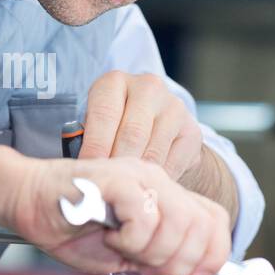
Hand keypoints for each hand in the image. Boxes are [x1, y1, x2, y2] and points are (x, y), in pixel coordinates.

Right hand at [3, 156, 231, 274]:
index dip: (215, 255)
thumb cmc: (67, 226)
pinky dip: (131, 240)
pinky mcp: (118, 179)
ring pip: (179, 224)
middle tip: (146, 266)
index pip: (214, 219)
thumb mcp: (124, 252)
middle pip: (202, 226)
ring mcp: (139, 176)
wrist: (25, 200)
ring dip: (153, 252)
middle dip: (179, 261)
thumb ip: (159, 258)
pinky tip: (110, 237)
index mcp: (162, 194)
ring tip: (123, 248)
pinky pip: (146, 218)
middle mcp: (157, 180)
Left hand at [79, 71, 203, 183]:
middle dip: (116, 165)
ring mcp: (173, 107)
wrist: (159, 132)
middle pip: (131, 134)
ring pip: (152, 152)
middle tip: (107, 187)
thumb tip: (81, 168)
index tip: (89, 171)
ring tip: (124, 191)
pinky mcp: (192, 130)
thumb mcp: (96, 126)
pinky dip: (157, 180)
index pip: (104, 114)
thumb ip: (85, 140)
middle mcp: (147, 88)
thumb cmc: (116, 130)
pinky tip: (146, 187)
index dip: (95, 147)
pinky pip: (172, 164)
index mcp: (115, 82)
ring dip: (137, 176)